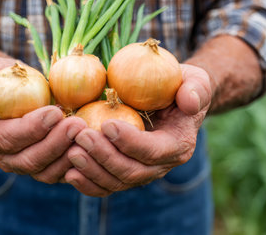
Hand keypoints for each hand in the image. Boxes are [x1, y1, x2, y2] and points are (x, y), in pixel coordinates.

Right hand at [0, 57, 85, 182]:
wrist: (19, 90)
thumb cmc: (3, 78)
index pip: (9, 138)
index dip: (32, 128)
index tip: (55, 112)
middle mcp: (5, 157)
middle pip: (30, 160)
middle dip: (55, 143)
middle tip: (77, 124)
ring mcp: (26, 164)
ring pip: (47, 171)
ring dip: (68, 155)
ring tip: (86, 134)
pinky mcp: (46, 167)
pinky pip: (61, 173)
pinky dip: (77, 164)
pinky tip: (90, 147)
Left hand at [65, 64, 211, 195]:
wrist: (171, 100)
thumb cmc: (181, 85)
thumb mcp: (195, 81)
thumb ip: (196, 89)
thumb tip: (190, 101)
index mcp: (178, 145)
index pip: (153, 151)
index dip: (130, 142)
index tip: (107, 124)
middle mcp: (160, 165)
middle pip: (131, 172)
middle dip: (104, 156)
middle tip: (81, 136)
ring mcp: (141, 172)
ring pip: (116, 182)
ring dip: (92, 170)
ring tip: (70, 152)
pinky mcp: (123, 172)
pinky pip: (105, 185)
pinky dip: (87, 182)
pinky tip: (69, 172)